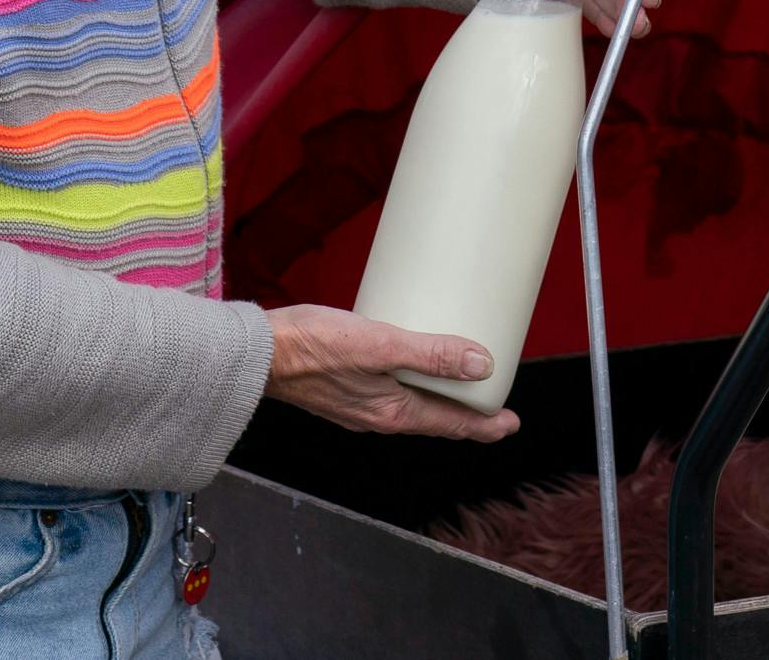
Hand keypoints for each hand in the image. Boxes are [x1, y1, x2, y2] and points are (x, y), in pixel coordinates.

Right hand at [263, 305, 520, 441]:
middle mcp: (378, 417)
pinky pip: (390, 391)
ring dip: (438, 396)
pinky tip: (407, 360)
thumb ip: (431, 354)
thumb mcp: (380, 344)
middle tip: (491, 400)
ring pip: (412, 405)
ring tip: (456, 379)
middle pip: (435, 417)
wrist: (258, 355)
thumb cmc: (312, 347)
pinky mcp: (343, 390)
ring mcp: (359, 406)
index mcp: (393, 412)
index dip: (486, 424)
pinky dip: (411, 382)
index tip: (510, 422)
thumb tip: (480, 362)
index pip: (453, 424)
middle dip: (465, 412)